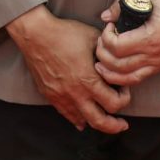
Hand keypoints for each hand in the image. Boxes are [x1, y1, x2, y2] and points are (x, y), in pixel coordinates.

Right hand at [5, 6, 129, 133]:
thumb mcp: (92, 37)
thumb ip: (107, 52)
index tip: (124, 90)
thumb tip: (117, 56)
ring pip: (82, 121)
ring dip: (96, 122)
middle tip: (122, 124)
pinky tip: (83, 120)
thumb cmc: (64, 33)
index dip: (124, 99)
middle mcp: (75, 93)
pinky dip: (77, 119)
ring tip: (104, 121)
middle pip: (100, 122)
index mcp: (88, 80)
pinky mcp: (50, 95)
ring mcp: (61, 97)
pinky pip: (66, 115)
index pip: (114, 103)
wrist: (35, 33)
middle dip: (115, 126)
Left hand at [94, 0, 159, 86]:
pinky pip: (140, 78)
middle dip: (103, 55)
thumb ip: (122, 4)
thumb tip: (106, 16)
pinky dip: (124, 77)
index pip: (117, 47)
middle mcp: (156, 54)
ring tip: (101, 63)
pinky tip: (115, 70)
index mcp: (152, 37)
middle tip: (101, 42)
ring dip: (110, 72)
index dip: (106, 37)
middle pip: (119, 66)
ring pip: (129, 77)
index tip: (108, 26)